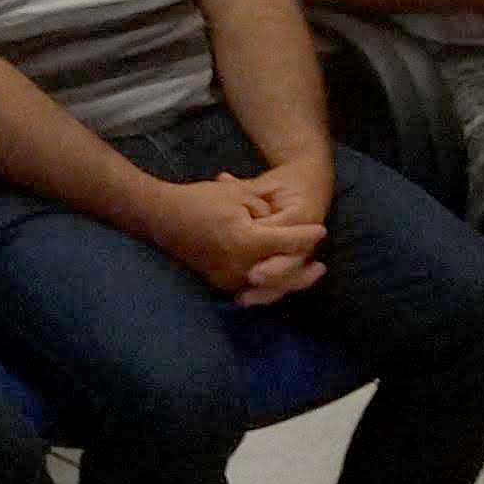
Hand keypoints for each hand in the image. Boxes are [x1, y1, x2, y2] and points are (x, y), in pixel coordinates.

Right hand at [156, 176, 326, 302]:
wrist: (161, 217)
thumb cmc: (200, 199)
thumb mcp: (238, 195)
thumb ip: (266, 213)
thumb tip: (287, 229)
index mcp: (244, 241)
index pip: (285, 242)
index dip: (306, 236)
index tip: (321, 230)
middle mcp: (238, 266)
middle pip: (281, 276)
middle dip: (303, 272)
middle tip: (321, 266)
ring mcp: (227, 278)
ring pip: (267, 288)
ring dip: (288, 282)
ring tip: (306, 274)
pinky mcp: (219, 283)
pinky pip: (251, 288)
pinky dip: (268, 285)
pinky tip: (280, 279)